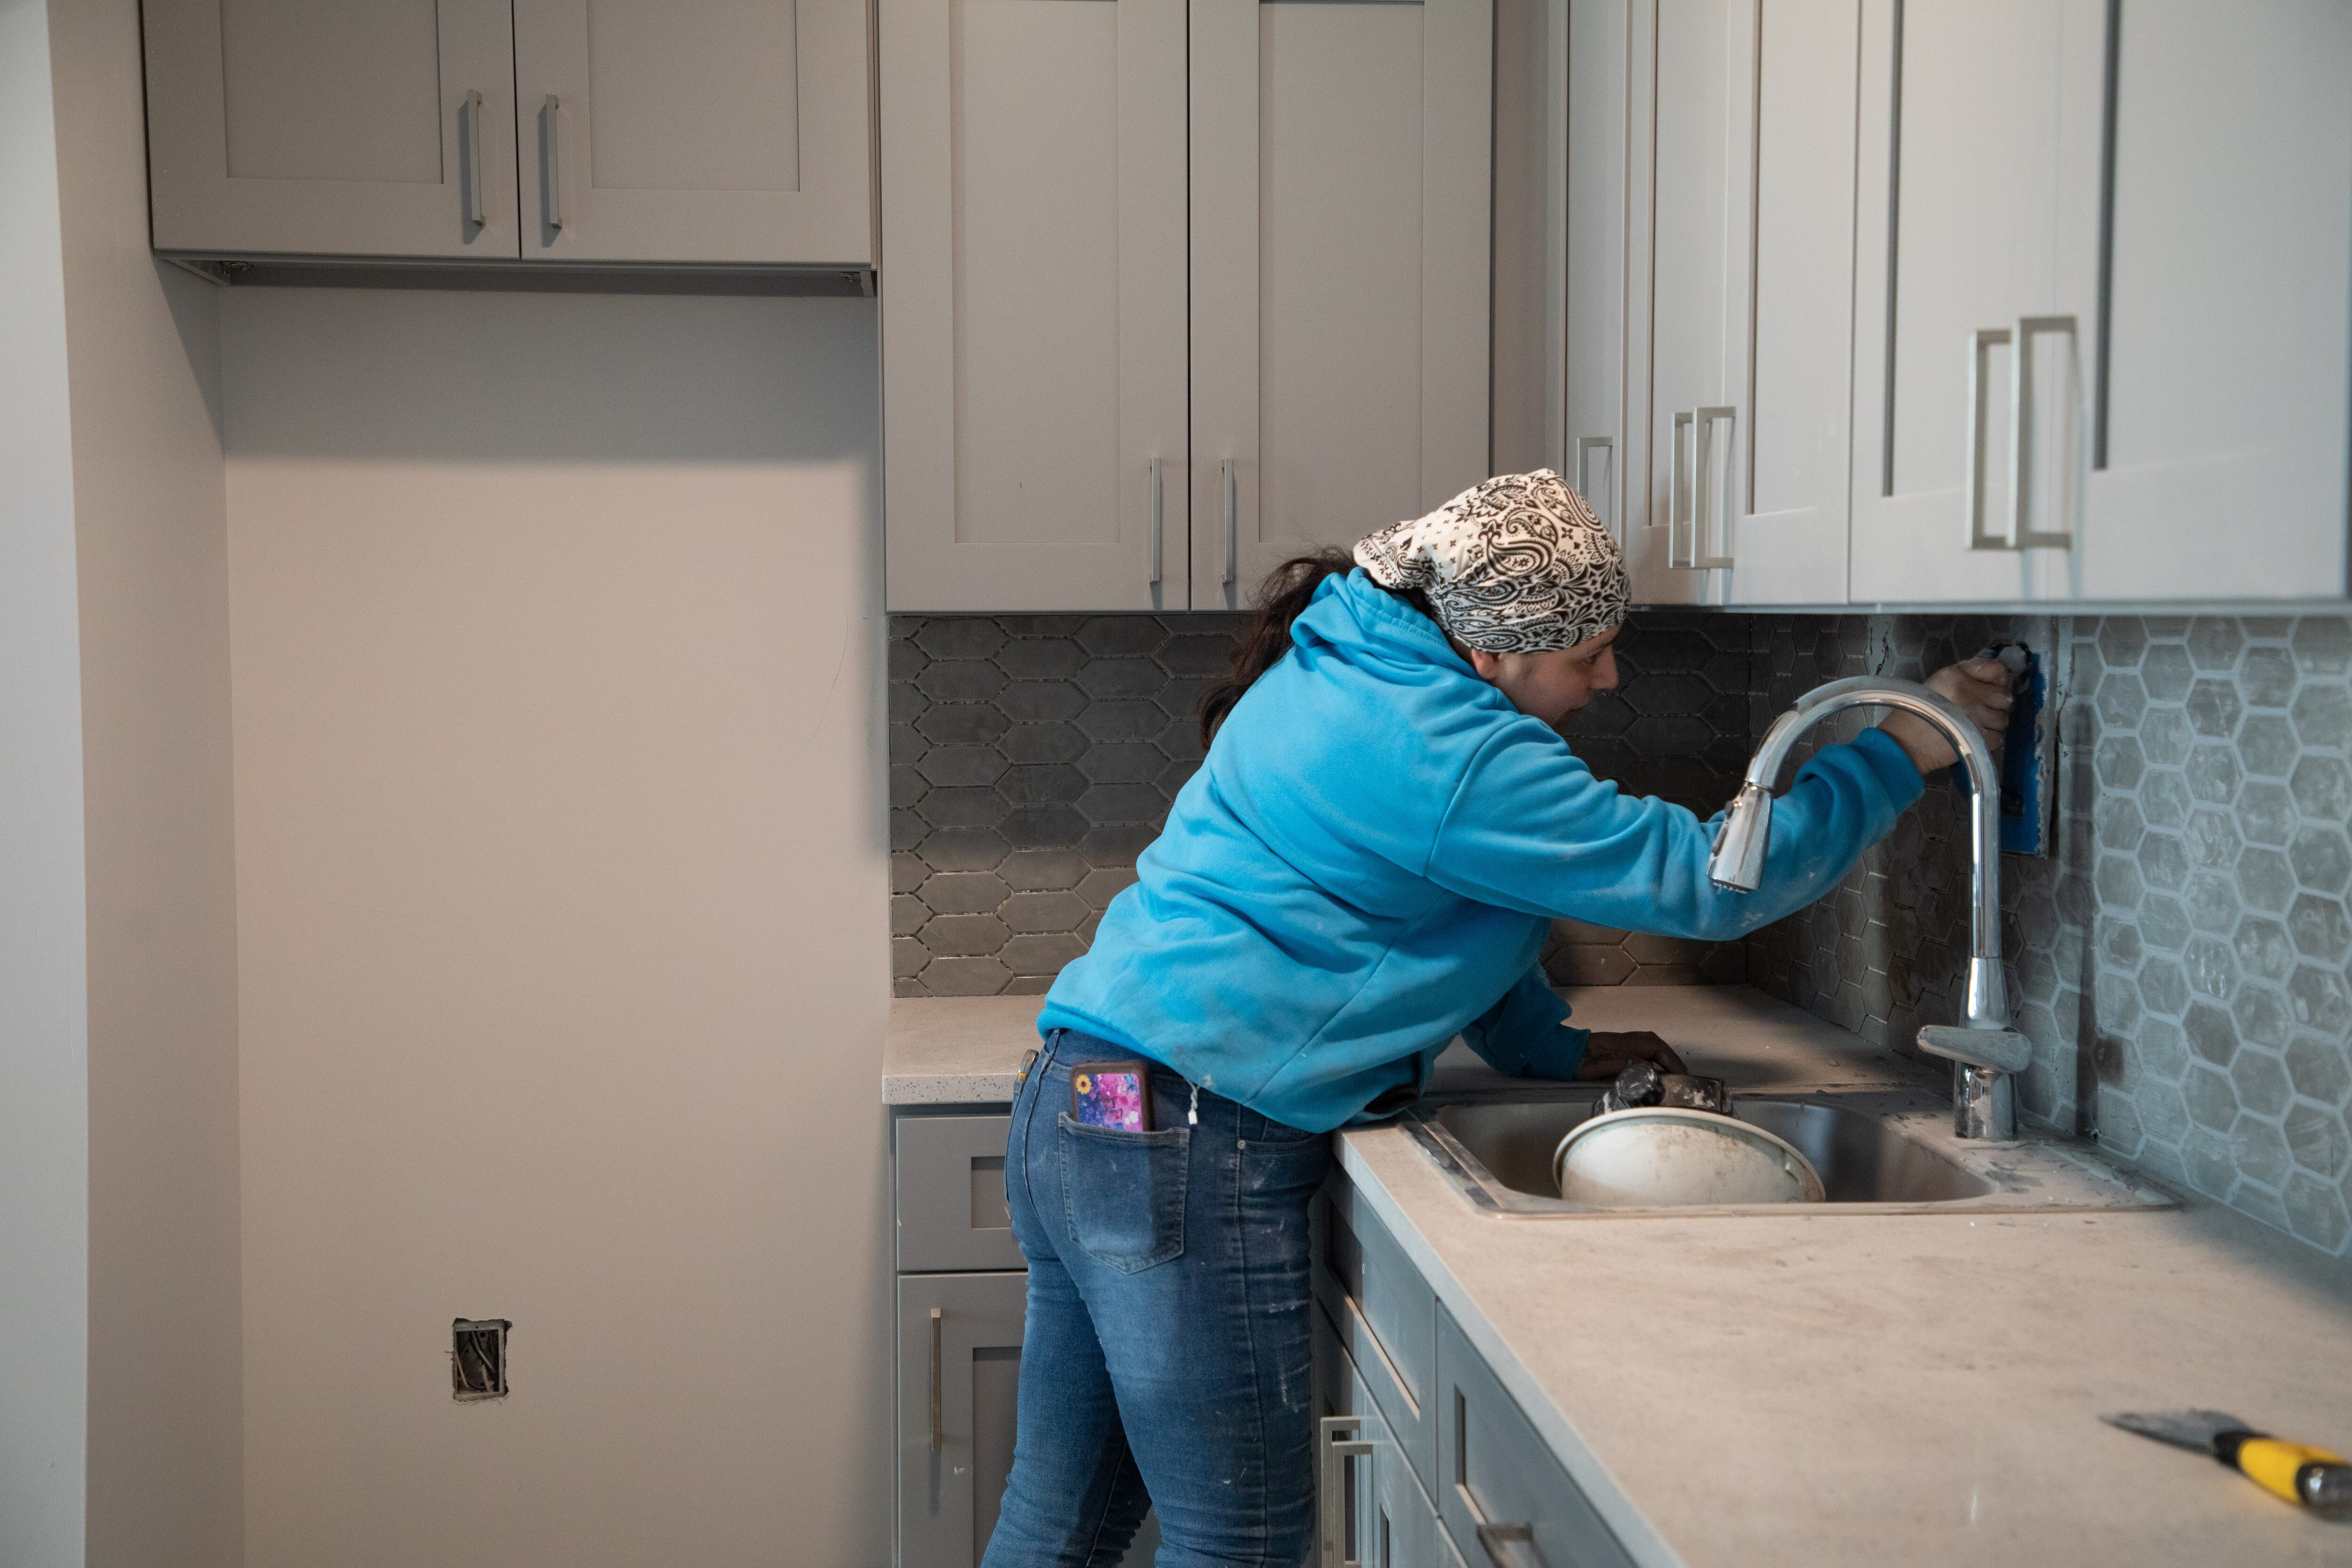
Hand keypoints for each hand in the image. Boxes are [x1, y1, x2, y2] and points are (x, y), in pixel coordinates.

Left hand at [1573, 1030, 1688, 1080]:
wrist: (1559, 1054)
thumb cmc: (1581, 1059)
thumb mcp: (1607, 1063)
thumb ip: (1629, 1065)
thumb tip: (1651, 1071)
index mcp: (1628, 1042)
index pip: (1658, 1048)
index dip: (1672, 1061)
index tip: (1682, 1074)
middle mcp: (1627, 1041)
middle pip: (1656, 1047)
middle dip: (1670, 1060)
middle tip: (1681, 1076)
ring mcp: (1620, 1047)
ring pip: (1648, 1051)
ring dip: (1661, 1061)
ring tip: (1671, 1077)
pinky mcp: (1614, 1054)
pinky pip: (1639, 1056)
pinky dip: (1650, 1063)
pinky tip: (1650, 1075)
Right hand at [1879, 658, 2012, 774]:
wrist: (1906, 741)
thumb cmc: (1920, 710)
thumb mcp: (1939, 681)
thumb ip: (1966, 674)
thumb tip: (1998, 675)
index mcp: (1957, 676)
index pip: (1997, 669)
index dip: (1997, 679)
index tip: (1988, 688)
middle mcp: (1969, 693)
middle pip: (2004, 696)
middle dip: (1996, 703)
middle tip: (1981, 709)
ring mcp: (1976, 717)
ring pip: (2003, 718)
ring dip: (1993, 722)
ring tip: (1976, 724)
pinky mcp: (1979, 738)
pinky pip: (1998, 736)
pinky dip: (1990, 738)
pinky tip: (1975, 736)